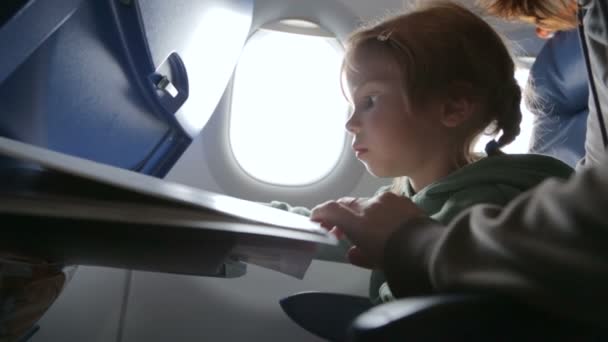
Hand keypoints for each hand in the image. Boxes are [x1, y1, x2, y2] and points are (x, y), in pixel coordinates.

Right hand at [311, 192, 425, 268]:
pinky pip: (385, 202)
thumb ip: (358, 254)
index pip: (330, 209)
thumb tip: (352, 252)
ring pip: (366, 202)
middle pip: (347, 203)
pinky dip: (380, 210)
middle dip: (340, 213)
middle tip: (340, 228)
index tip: (316, 219)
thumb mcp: (372, 261)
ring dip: (362, 213)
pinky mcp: (402, 199)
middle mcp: (368, 205)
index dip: (320, 213)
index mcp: (356, 221)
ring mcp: (386, 200)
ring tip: (367, 227)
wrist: (428, 249)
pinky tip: (388, 223)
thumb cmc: (396, 258)